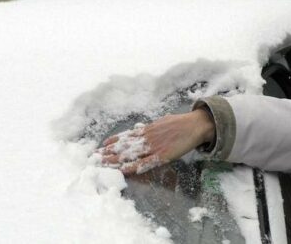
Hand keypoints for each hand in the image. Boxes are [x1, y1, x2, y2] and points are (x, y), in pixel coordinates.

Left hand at [96, 109, 214, 174]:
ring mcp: (154, 147)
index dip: (113, 141)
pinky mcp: (162, 156)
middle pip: (124, 146)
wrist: (195, 125)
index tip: (101, 146)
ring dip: (116, 160)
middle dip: (109, 152)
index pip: (126, 136)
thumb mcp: (162, 121)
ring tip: (104, 164)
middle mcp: (147, 138)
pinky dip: (134, 167)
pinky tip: (124, 170)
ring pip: (131, 154)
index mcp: (147, 129)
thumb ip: (151, 127)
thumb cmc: (180, 123)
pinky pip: (146, 163)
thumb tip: (141, 127)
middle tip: (95, 157)